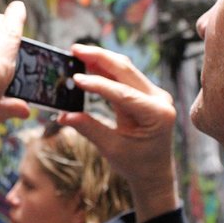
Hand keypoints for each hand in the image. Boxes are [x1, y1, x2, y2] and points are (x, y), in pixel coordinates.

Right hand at [57, 43, 179, 222]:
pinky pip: (124, 77)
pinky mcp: (146, 94)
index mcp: (157, 115)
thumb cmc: (136, 164)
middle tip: (74, 49)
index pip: (123, 94)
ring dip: (101, 60)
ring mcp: (154, 94)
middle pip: (126, 70)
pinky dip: (105, 69)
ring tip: (77, 53)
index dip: (98, 84)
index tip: (75, 78)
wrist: (154, 173)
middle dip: (99, 57)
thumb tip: (63, 115)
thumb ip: (89, 128)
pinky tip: (88, 64)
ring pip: (125, 69)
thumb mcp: (111, 149)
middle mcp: (160, 99)